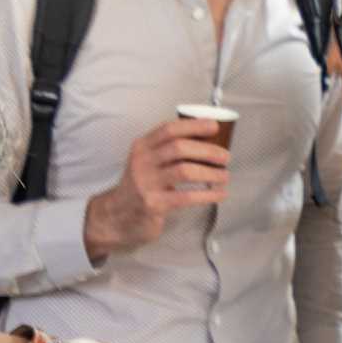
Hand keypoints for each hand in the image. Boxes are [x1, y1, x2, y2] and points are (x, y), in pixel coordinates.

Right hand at [83, 117, 233, 259]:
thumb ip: (168, 151)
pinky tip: (218, 194)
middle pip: (179, 148)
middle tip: (225, 157)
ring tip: (224, 176)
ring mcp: (146, 183)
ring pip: (185, 171)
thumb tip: (207, 143)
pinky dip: (207, 194)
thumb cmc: (140, 187)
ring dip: (210, 173)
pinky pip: (186, 196)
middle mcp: (142, 162)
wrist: (116, 216)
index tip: (214, 127)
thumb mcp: (147, 162)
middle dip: (208, 151)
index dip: (194, 126)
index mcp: (142, 147)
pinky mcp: (153, 204)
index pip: (169, 129)